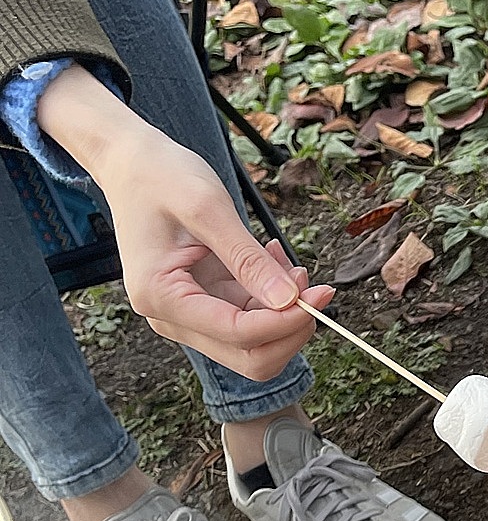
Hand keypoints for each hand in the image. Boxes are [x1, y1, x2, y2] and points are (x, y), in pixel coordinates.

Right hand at [35, 65, 329, 377]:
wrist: (134, 164)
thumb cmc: (161, 176)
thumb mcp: (208, 208)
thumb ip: (247, 258)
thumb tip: (289, 300)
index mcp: (161, 297)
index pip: (237, 335)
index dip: (286, 322)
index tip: (320, 294)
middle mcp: (170, 317)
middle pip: (249, 356)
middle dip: (290, 328)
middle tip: (315, 287)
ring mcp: (188, 315)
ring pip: (254, 342)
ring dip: (284, 311)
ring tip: (286, 260)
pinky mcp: (204, 304)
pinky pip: (249, 317)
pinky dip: (272, 296)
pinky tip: (271, 258)